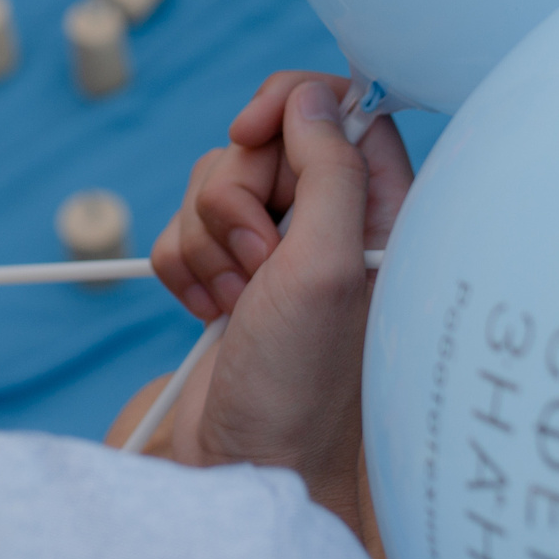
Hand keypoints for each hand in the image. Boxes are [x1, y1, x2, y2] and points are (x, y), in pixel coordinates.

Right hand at [139, 72, 412, 525]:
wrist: (246, 462)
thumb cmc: (302, 384)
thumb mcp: (328, 269)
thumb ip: (330, 172)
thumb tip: (313, 96)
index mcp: (377, 211)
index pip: (336, 108)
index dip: (284, 108)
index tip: (248, 135)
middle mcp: (329, 222)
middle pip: (260, 143)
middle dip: (235, 197)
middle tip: (258, 264)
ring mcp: (274, 250)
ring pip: (213, 183)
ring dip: (207, 240)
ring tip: (236, 302)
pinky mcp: (226, 274)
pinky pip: (181, 228)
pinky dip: (182, 267)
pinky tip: (210, 314)